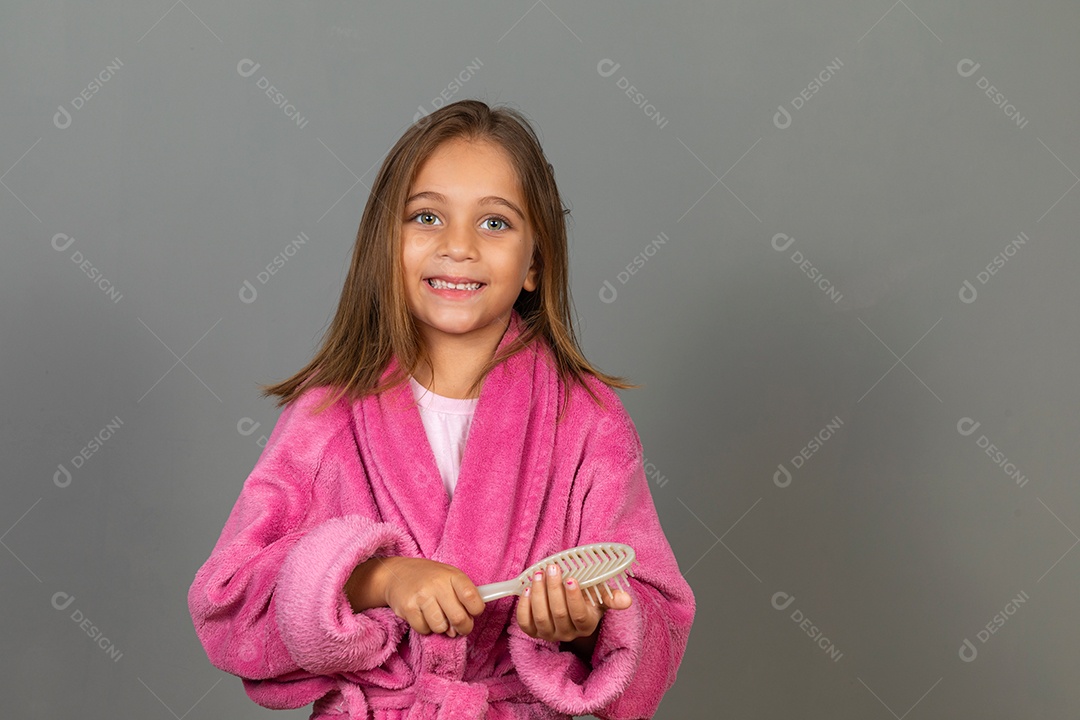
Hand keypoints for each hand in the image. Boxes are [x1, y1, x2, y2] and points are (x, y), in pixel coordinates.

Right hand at [380, 557, 485, 637]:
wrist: (396, 573)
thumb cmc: (429, 578)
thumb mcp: (449, 577)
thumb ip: (462, 595)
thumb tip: (470, 620)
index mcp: (452, 575)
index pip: (471, 596)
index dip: (476, 610)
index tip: (473, 613)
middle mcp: (437, 584)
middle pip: (458, 618)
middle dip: (462, 628)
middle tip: (459, 627)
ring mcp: (421, 596)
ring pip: (441, 627)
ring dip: (441, 627)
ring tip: (436, 616)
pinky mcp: (407, 607)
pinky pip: (424, 629)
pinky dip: (425, 627)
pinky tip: (422, 615)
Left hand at [515, 562, 632, 645]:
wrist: (571, 609)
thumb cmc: (587, 598)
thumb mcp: (601, 597)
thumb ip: (612, 597)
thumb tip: (626, 599)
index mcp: (586, 625)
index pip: (579, 615)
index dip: (574, 598)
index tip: (571, 578)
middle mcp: (567, 633)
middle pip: (559, 614)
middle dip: (554, 589)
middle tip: (552, 569)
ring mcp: (549, 634)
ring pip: (541, 617)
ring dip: (538, 594)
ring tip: (538, 574)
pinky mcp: (533, 632)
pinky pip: (525, 622)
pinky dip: (524, 606)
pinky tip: (526, 589)